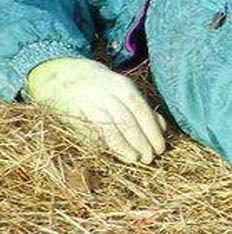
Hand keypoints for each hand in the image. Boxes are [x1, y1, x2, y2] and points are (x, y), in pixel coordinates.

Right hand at [25, 57, 166, 163]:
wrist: (66, 74)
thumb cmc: (104, 87)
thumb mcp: (125, 91)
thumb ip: (143, 109)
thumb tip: (163, 129)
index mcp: (123, 87)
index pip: (142, 112)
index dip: (152, 132)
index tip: (160, 149)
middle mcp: (107, 94)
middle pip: (127, 121)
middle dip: (140, 142)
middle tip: (149, 158)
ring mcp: (89, 103)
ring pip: (109, 128)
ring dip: (123, 146)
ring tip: (134, 159)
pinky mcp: (74, 113)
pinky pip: (90, 132)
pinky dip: (102, 144)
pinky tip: (111, 154)